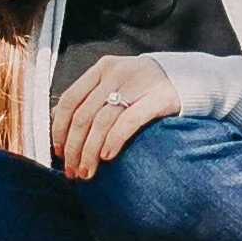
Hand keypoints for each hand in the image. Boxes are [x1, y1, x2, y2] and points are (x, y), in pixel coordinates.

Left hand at [49, 53, 177, 179]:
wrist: (188, 78)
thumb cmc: (144, 87)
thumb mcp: (113, 84)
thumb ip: (87, 97)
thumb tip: (53, 117)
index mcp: (102, 68)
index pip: (69, 99)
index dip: (59, 128)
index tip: (58, 152)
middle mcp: (116, 73)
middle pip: (83, 114)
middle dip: (73, 147)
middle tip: (72, 170)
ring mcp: (137, 84)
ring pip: (101, 121)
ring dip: (89, 151)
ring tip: (87, 171)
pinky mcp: (158, 98)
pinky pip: (128, 121)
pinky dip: (113, 140)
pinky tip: (107, 156)